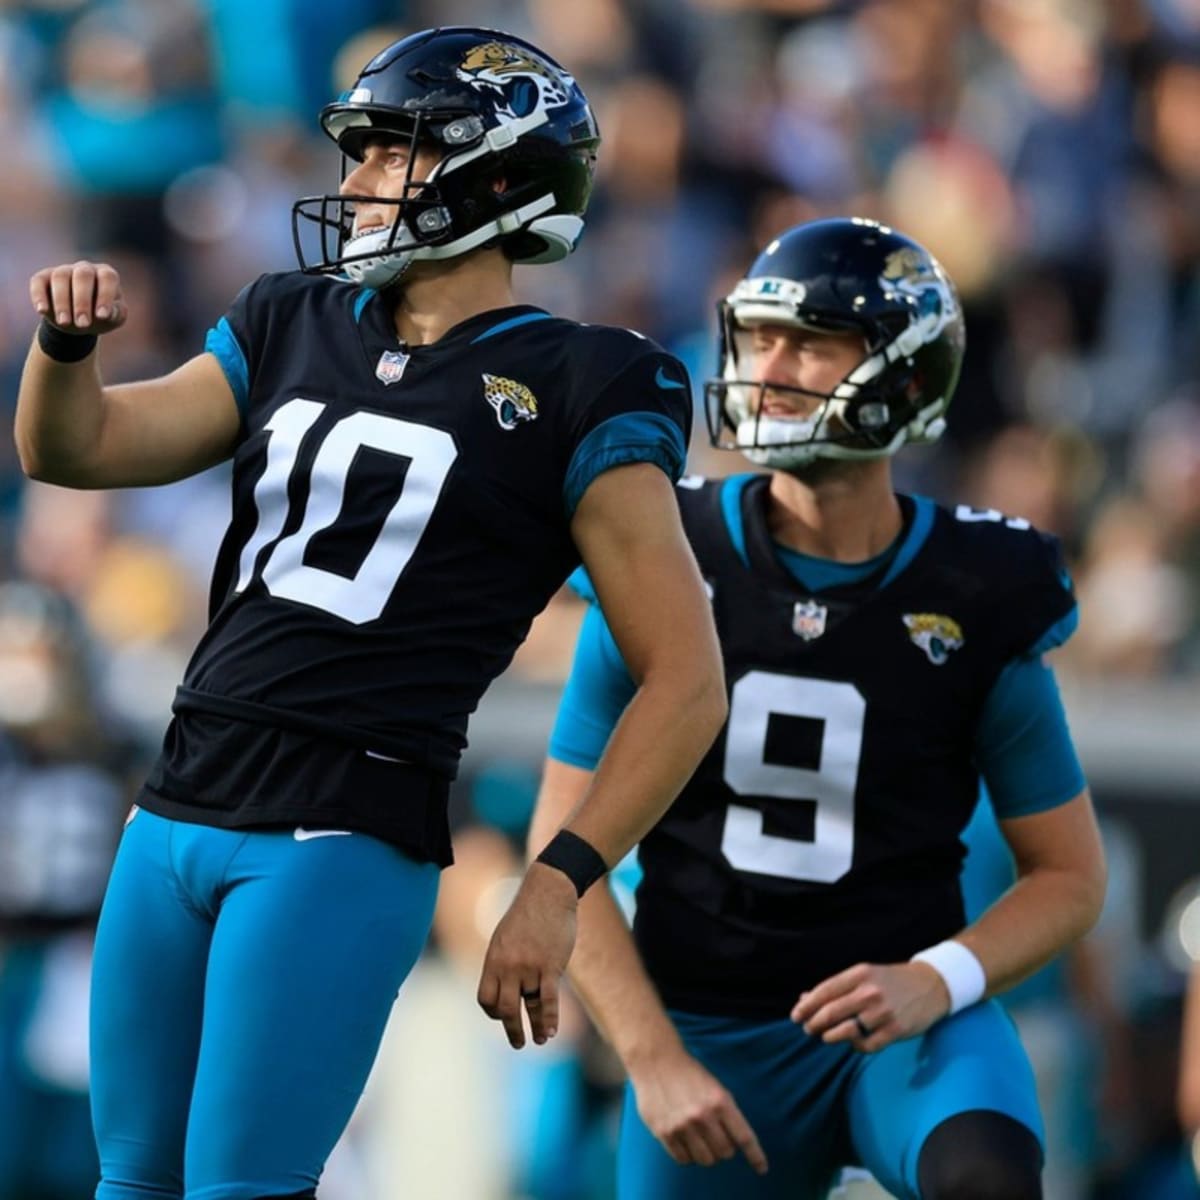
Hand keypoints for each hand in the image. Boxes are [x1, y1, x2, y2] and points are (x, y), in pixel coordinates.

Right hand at [30, 262, 127, 334]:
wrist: (79, 320)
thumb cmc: (101, 316)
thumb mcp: (114, 318)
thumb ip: (116, 314)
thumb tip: (107, 313)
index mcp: (106, 275)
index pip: (108, 278)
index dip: (105, 295)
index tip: (102, 317)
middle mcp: (85, 268)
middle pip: (83, 276)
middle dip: (82, 302)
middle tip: (83, 324)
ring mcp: (64, 270)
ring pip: (60, 277)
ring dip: (62, 302)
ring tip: (64, 323)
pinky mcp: (43, 277)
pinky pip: (38, 281)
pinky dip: (39, 295)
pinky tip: (42, 311)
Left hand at [477, 862, 575, 1048]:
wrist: (548, 892)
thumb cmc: (527, 914)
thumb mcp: (504, 938)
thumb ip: (502, 962)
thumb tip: (503, 984)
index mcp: (493, 960)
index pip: (486, 998)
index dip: (493, 1012)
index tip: (504, 1016)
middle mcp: (508, 966)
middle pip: (505, 1009)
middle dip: (511, 1029)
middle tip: (518, 1043)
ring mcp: (529, 967)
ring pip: (529, 1007)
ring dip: (535, 1028)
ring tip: (539, 1040)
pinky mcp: (551, 966)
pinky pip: (549, 999)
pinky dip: (550, 1018)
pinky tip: (551, 1031)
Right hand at [628, 1045, 767, 1174]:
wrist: (656, 1060)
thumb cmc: (689, 1073)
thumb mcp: (716, 1088)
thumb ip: (727, 1114)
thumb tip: (736, 1144)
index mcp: (720, 1101)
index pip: (744, 1137)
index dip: (755, 1156)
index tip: (762, 1168)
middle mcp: (703, 1116)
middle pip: (725, 1152)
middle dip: (724, 1146)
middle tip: (715, 1134)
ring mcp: (682, 1125)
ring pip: (706, 1160)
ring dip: (706, 1153)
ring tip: (699, 1137)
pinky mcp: (664, 1132)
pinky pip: (684, 1160)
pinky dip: (688, 1155)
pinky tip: (685, 1140)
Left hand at [790, 961, 950, 1051]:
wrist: (930, 985)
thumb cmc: (890, 980)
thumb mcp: (864, 975)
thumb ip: (837, 987)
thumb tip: (805, 999)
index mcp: (859, 974)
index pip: (824, 991)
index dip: (806, 1006)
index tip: (795, 1016)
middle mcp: (869, 992)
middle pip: (830, 1012)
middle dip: (813, 1023)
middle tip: (807, 1029)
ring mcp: (883, 1012)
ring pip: (845, 1031)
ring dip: (830, 1036)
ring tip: (825, 1036)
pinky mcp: (896, 1031)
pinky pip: (866, 1046)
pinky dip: (855, 1046)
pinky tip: (854, 1042)